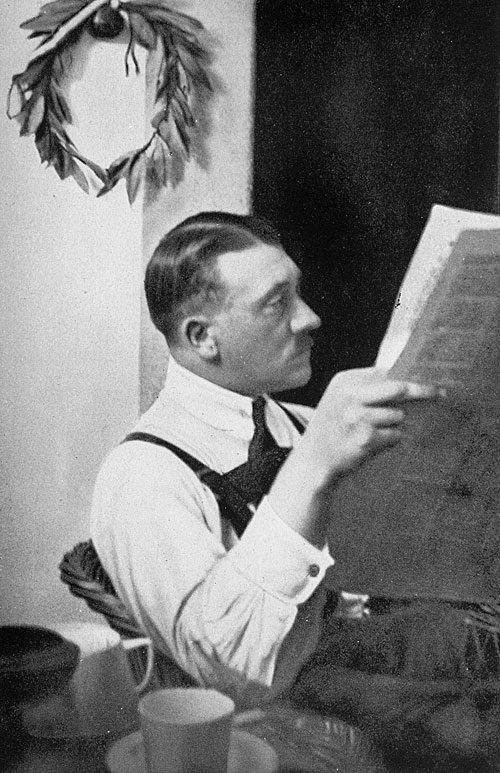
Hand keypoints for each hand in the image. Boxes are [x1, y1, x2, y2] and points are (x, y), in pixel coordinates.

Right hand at [268, 367, 442, 545]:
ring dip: (396, 424)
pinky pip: (395, 435)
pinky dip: (391, 440)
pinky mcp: (366, 439)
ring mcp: (357, 418)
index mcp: (345, 381)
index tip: (427, 377)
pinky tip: (374, 443)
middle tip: (440, 393)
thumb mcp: (341, 398)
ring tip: (375, 431)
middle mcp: (350, 396)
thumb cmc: (333, 427)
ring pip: (398, 415)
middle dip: (423, 390)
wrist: (314, 459)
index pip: (386, 371)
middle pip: (399, 388)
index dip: (409, 374)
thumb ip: (367, 387)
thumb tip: (409, 380)